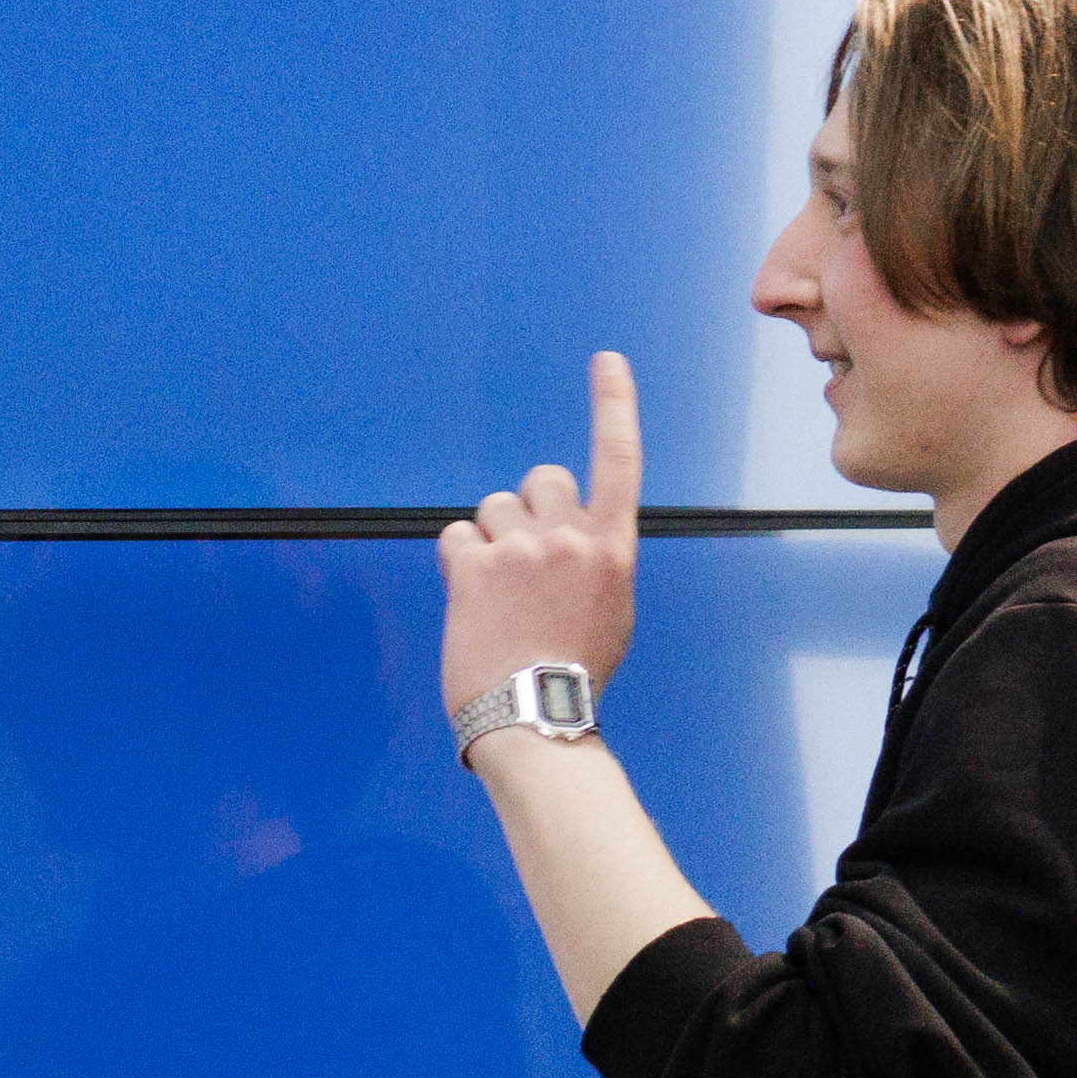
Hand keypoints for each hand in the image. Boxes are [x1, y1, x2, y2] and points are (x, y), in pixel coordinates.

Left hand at [440, 352, 642, 734]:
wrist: (531, 714)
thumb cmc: (572, 670)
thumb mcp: (610, 609)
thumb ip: (594, 559)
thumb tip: (571, 540)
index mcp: (612, 549)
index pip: (619, 461)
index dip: (613, 405)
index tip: (607, 363)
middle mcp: (570, 539)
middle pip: (541, 479)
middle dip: (529, 507)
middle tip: (525, 559)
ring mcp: (521, 550)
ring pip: (494, 508)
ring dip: (491, 539)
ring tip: (499, 593)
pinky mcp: (475, 567)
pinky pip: (457, 535)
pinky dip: (459, 560)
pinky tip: (473, 599)